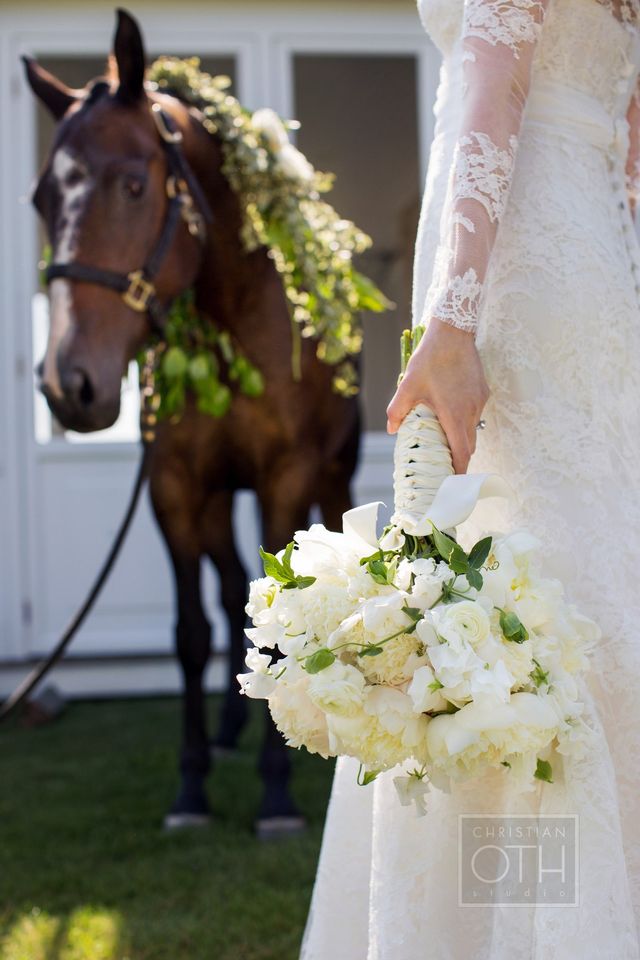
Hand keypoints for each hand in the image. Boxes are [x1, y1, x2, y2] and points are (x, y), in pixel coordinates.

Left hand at [386, 320, 489, 473]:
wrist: (453, 332)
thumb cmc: (430, 359)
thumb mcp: (408, 386)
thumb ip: (398, 410)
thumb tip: (391, 430)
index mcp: (454, 414)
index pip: (461, 453)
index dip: (458, 471)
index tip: (453, 484)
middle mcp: (471, 411)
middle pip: (469, 445)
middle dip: (459, 459)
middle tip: (444, 468)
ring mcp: (479, 401)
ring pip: (473, 429)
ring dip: (461, 439)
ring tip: (444, 443)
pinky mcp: (483, 392)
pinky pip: (475, 414)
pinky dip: (465, 422)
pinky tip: (449, 415)